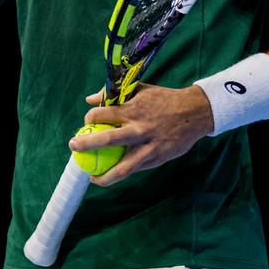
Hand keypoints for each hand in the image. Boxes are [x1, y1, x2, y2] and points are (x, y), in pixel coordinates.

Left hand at [67, 81, 211, 185]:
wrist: (195, 112)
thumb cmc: (163, 100)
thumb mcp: (140, 90)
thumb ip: (114, 94)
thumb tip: (90, 100)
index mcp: (133, 109)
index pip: (102, 114)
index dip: (90, 118)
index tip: (86, 121)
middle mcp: (139, 129)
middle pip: (107, 140)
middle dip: (86, 145)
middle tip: (73, 148)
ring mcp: (149, 147)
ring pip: (122, 167)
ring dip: (104, 176)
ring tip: (92, 178)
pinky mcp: (157, 158)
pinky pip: (136, 169)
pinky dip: (123, 172)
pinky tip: (113, 175)